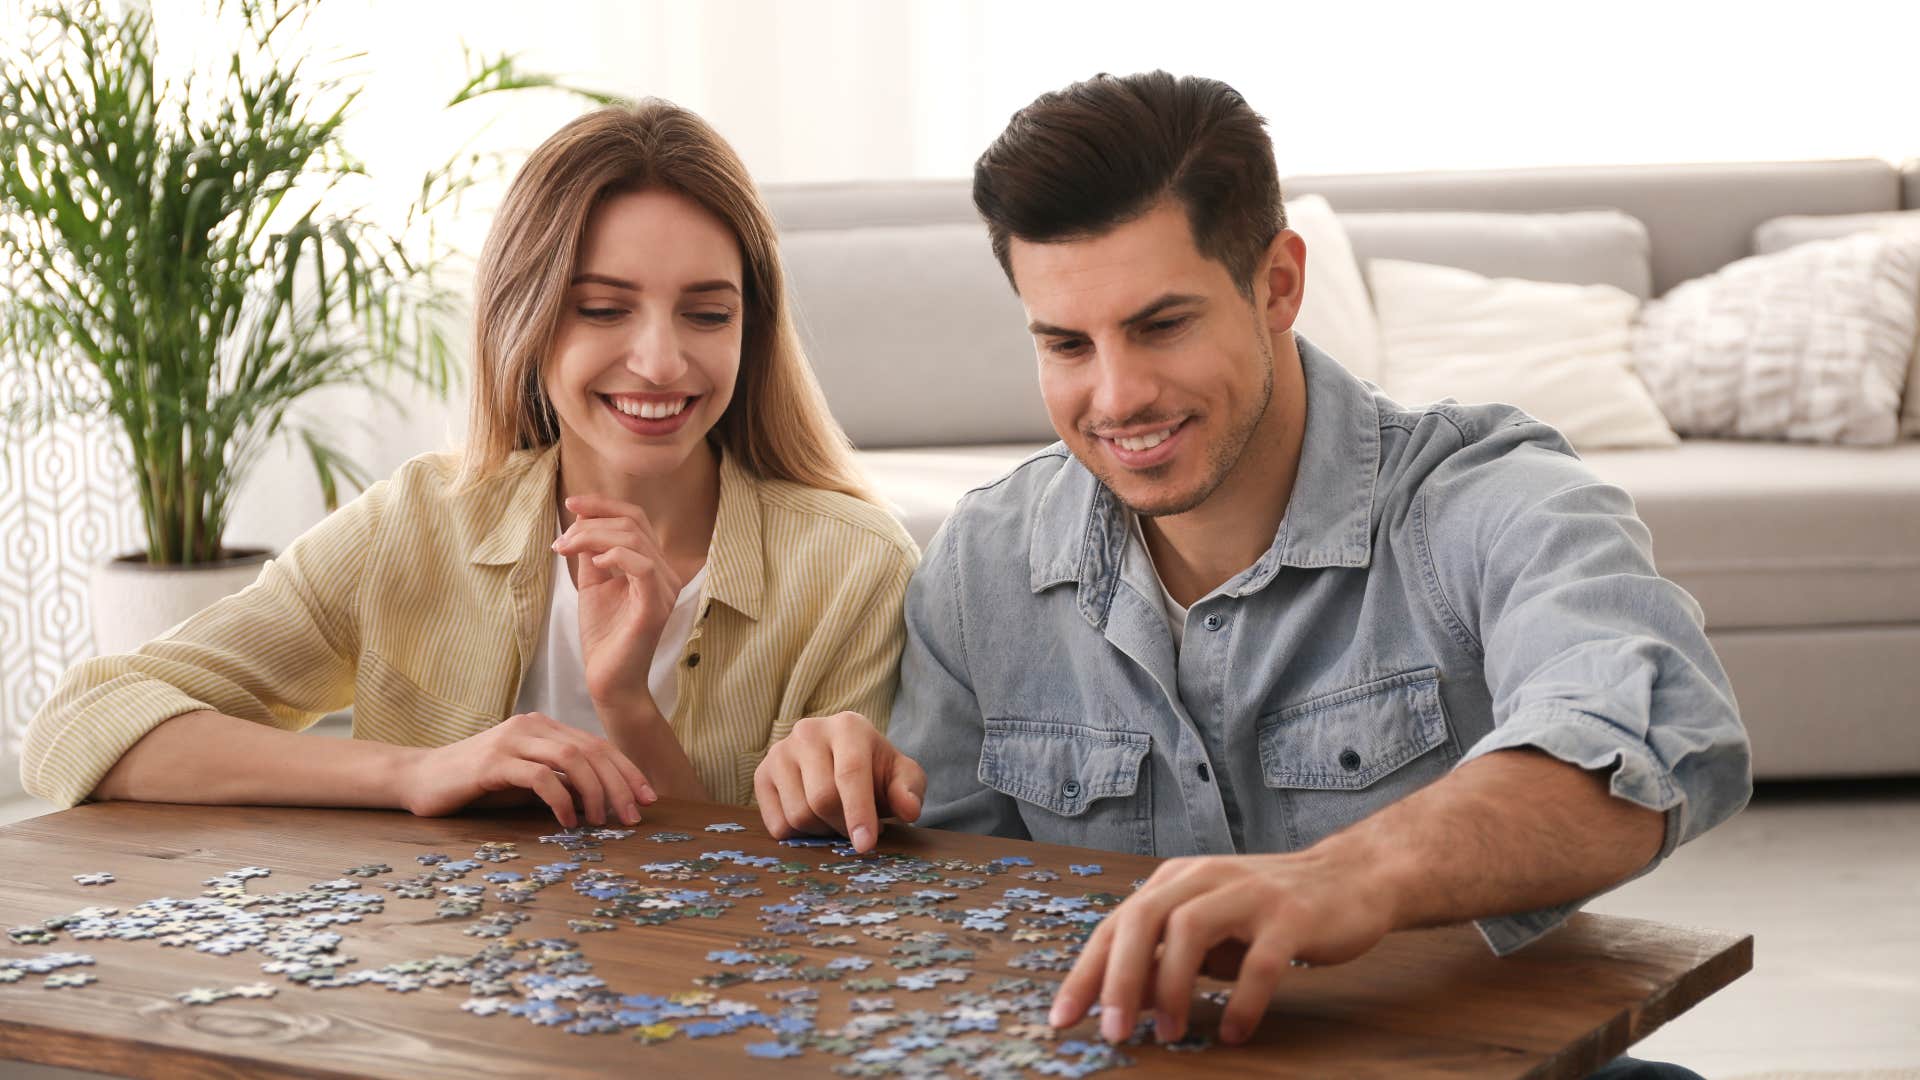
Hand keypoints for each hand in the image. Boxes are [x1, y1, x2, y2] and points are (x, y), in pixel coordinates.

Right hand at [398, 712, 656, 827]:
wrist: (421, 779)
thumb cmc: (477, 784)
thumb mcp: (526, 781)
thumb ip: (560, 783)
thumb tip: (603, 803)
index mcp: (543, 727)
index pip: (597, 745)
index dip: (626, 771)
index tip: (647, 798)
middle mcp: (531, 726)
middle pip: (591, 750)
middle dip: (619, 784)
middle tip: (632, 816)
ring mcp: (511, 741)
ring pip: (571, 759)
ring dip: (595, 792)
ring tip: (602, 821)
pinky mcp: (492, 763)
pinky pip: (539, 777)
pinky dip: (561, 799)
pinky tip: (567, 821)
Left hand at [554, 493, 683, 706]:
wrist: (608, 680)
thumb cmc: (603, 636)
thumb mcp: (594, 584)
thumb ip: (593, 553)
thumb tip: (582, 522)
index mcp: (653, 565)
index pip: (635, 518)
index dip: (604, 505)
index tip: (571, 504)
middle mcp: (665, 573)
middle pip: (633, 523)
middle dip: (591, 522)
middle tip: (562, 541)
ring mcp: (664, 589)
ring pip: (633, 539)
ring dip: (592, 537)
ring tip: (566, 550)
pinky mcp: (655, 606)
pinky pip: (641, 566)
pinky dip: (615, 556)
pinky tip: (596, 563)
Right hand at [753, 712, 926, 851]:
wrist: (842, 761)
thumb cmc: (876, 771)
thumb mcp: (902, 777)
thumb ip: (910, 790)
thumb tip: (908, 810)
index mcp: (848, 727)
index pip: (850, 773)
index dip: (858, 813)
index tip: (865, 846)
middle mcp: (808, 732)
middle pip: (821, 799)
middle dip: (843, 825)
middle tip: (858, 830)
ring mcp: (779, 752)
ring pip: (798, 814)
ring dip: (822, 831)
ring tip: (835, 819)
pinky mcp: (761, 775)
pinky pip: (777, 824)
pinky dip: (799, 835)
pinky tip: (814, 819)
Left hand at [1049, 848, 1394, 1045]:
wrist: (1352, 878)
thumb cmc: (1269, 911)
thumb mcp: (1209, 927)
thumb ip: (1168, 956)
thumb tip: (1120, 1003)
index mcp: (1177, 880)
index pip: (1117, 924)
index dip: (1085, 972)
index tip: (1062, 1019)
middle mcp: (1206, 877)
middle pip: (1142, 918)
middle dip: (1118, 979)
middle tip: (1111, 1032)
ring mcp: (1249, 893)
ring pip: (1189, 930)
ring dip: (1170, 987)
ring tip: (1168, 1033)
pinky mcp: (1292, 916)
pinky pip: (1260, 961)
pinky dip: (1242, 1000)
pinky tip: (1233, 1032)